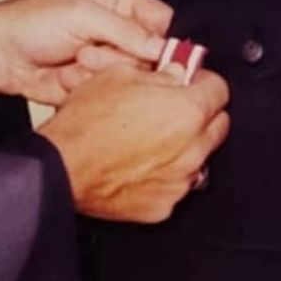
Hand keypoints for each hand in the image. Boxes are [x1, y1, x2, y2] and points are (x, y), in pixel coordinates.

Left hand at [0, 0, 171, 104]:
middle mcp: (121, 31)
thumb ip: (127, 31)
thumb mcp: (82, 15)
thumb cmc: (33, 21)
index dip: (167, 42)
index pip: (165, 22)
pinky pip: (112, 94)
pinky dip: (90, 87)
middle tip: (89, 51)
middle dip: (123, 58)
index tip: (158, 56)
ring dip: (103, 72)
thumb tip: (165, 48)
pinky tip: (68, 76)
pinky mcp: (97, 84)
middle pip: (153, 56)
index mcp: (123, 2)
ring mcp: (109, 60)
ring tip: (75, 59)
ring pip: (133, 78)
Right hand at [37, 62, 230, 222]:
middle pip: (218, 125)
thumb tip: (177, 74)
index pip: (219, 89)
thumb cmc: (85, 123)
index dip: (202, 82)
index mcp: (187, 111)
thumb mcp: (119, 75)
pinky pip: (176, 185)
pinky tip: (140, 165)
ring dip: (184, 146)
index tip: (191, 82)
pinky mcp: (163, 206)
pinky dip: (164, 175)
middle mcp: (191, 149)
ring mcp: (179, 181)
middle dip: (200, 113)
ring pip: (198, 158)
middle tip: (175, 107)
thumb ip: (159, 74)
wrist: (61, 168)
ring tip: (152, 139)